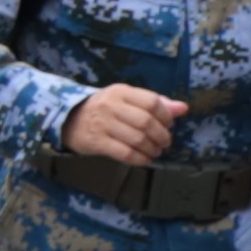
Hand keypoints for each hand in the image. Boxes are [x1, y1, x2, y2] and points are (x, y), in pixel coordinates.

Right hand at [62, 84, 189, 167]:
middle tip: (165, 142)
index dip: (166, 116)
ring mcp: (103, 124)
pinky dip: (140, 159)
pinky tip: (144, 159)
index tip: (168, 125)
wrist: (68, 119)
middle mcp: (111, 106)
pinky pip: (125, 153)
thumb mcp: (126, 99)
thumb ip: (154, 103)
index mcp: (120, 91)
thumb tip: (183, 108)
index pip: (152, 102)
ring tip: (155, 151)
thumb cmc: (104, 108)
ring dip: (152, 149)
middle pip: (146, 122)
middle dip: (162, 136)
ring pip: (138, 139)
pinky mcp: (97, 142)